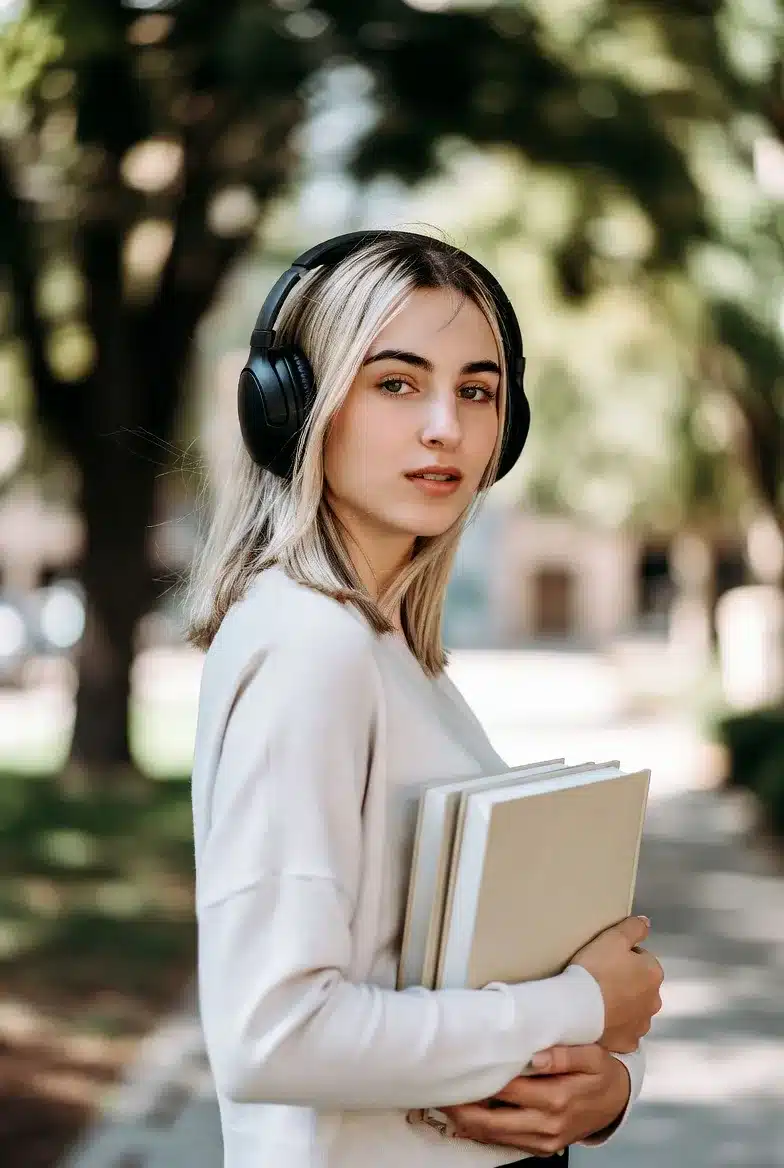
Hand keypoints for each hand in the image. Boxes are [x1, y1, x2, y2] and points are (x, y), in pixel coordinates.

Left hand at [439, 1044, 630, 1156]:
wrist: (615, 1103)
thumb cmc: (600, 1073)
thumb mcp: (591, 1056)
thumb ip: (564, 1054)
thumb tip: (536, 1055)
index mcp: (557, 1098)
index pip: (507, 1089)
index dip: (481, 1080)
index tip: (459, 1068)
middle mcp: (547, 1123)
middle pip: (493, 1121)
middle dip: (463, 1110)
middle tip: (438, 1093)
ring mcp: (543, 1140)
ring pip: (495, 1136)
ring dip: (467, 1123)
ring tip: (445, 1104)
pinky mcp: (541, 1148)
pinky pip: (505, 1143)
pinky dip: (484, 1133)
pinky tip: (466, 1120)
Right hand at [571, 915, 662, 1052]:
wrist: (577, 1009)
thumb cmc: (596, 969)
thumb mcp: (612, 938)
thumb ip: (633, 928)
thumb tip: (647, 922)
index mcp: (653, 973)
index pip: (642, 959)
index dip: (623, 957)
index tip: (605, 959)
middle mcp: (654, 1001)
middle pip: (640, 986)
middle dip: (627, 983)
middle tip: (600, 979)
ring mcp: (641, 1025)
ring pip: (634, 1010)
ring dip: (622, 1005)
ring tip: (598, 1001)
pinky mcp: (628, 1043)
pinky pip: (623, 1031)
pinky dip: (615, 1026)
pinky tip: (600, 1020)